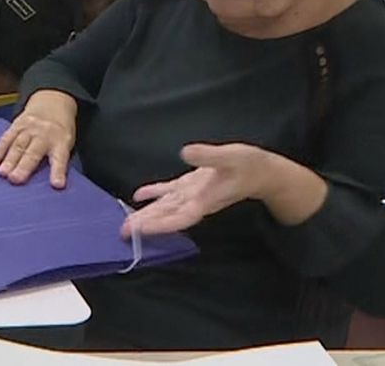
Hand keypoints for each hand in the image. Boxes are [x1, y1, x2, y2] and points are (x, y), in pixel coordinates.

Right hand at [0, 90, 77, 186]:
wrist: (53, 102)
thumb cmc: (60, 130)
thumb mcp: (66, 143)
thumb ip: (58, 160)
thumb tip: (51, 184)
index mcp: (61, 142)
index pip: (60, 158)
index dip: (58, 172)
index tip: (56, 185)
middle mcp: (44, 134)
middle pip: (32, 152)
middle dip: (23, 166)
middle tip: (15, 180)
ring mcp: (29, 129)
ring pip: (17, 145)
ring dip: (8, 160)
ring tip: (2, 173)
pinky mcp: (17, 125)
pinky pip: (6, 138)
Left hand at [121, 143, 288, 236]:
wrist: (262, 171)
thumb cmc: (249, 166)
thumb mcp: (231, 157)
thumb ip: (209, 156)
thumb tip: (185, 152)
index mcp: (206, 200)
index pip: (179, 217)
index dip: (160, 225)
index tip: (140, 231)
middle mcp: (197, 201)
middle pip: (167, 216)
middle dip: (146, 224)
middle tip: (122, 232)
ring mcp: (193, 194)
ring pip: (166, 207)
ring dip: (146, 213)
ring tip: (125, 222)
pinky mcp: (192, 185)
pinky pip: (169, 192)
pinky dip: (153, 194)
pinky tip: (137, 196)